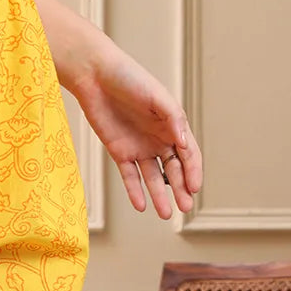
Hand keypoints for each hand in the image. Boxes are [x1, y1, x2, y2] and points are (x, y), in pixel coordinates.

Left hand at [72, 44, 203, 217]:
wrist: (95, 76)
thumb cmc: (129, 78)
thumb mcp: (157, 95)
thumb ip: (173, 118)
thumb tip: (184, 143)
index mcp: (172, 125)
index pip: (188, 154)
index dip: (193, 171)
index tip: (194, 188)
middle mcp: (158, 138)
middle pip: (174, 170)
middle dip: (181, 189)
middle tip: (185, 207)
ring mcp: (139, 147)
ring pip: (154, 177)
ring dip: (160, 196)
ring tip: (166, 214)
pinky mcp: (119, 152)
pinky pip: (130, 177)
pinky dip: (136, 191)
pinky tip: (142, 206)